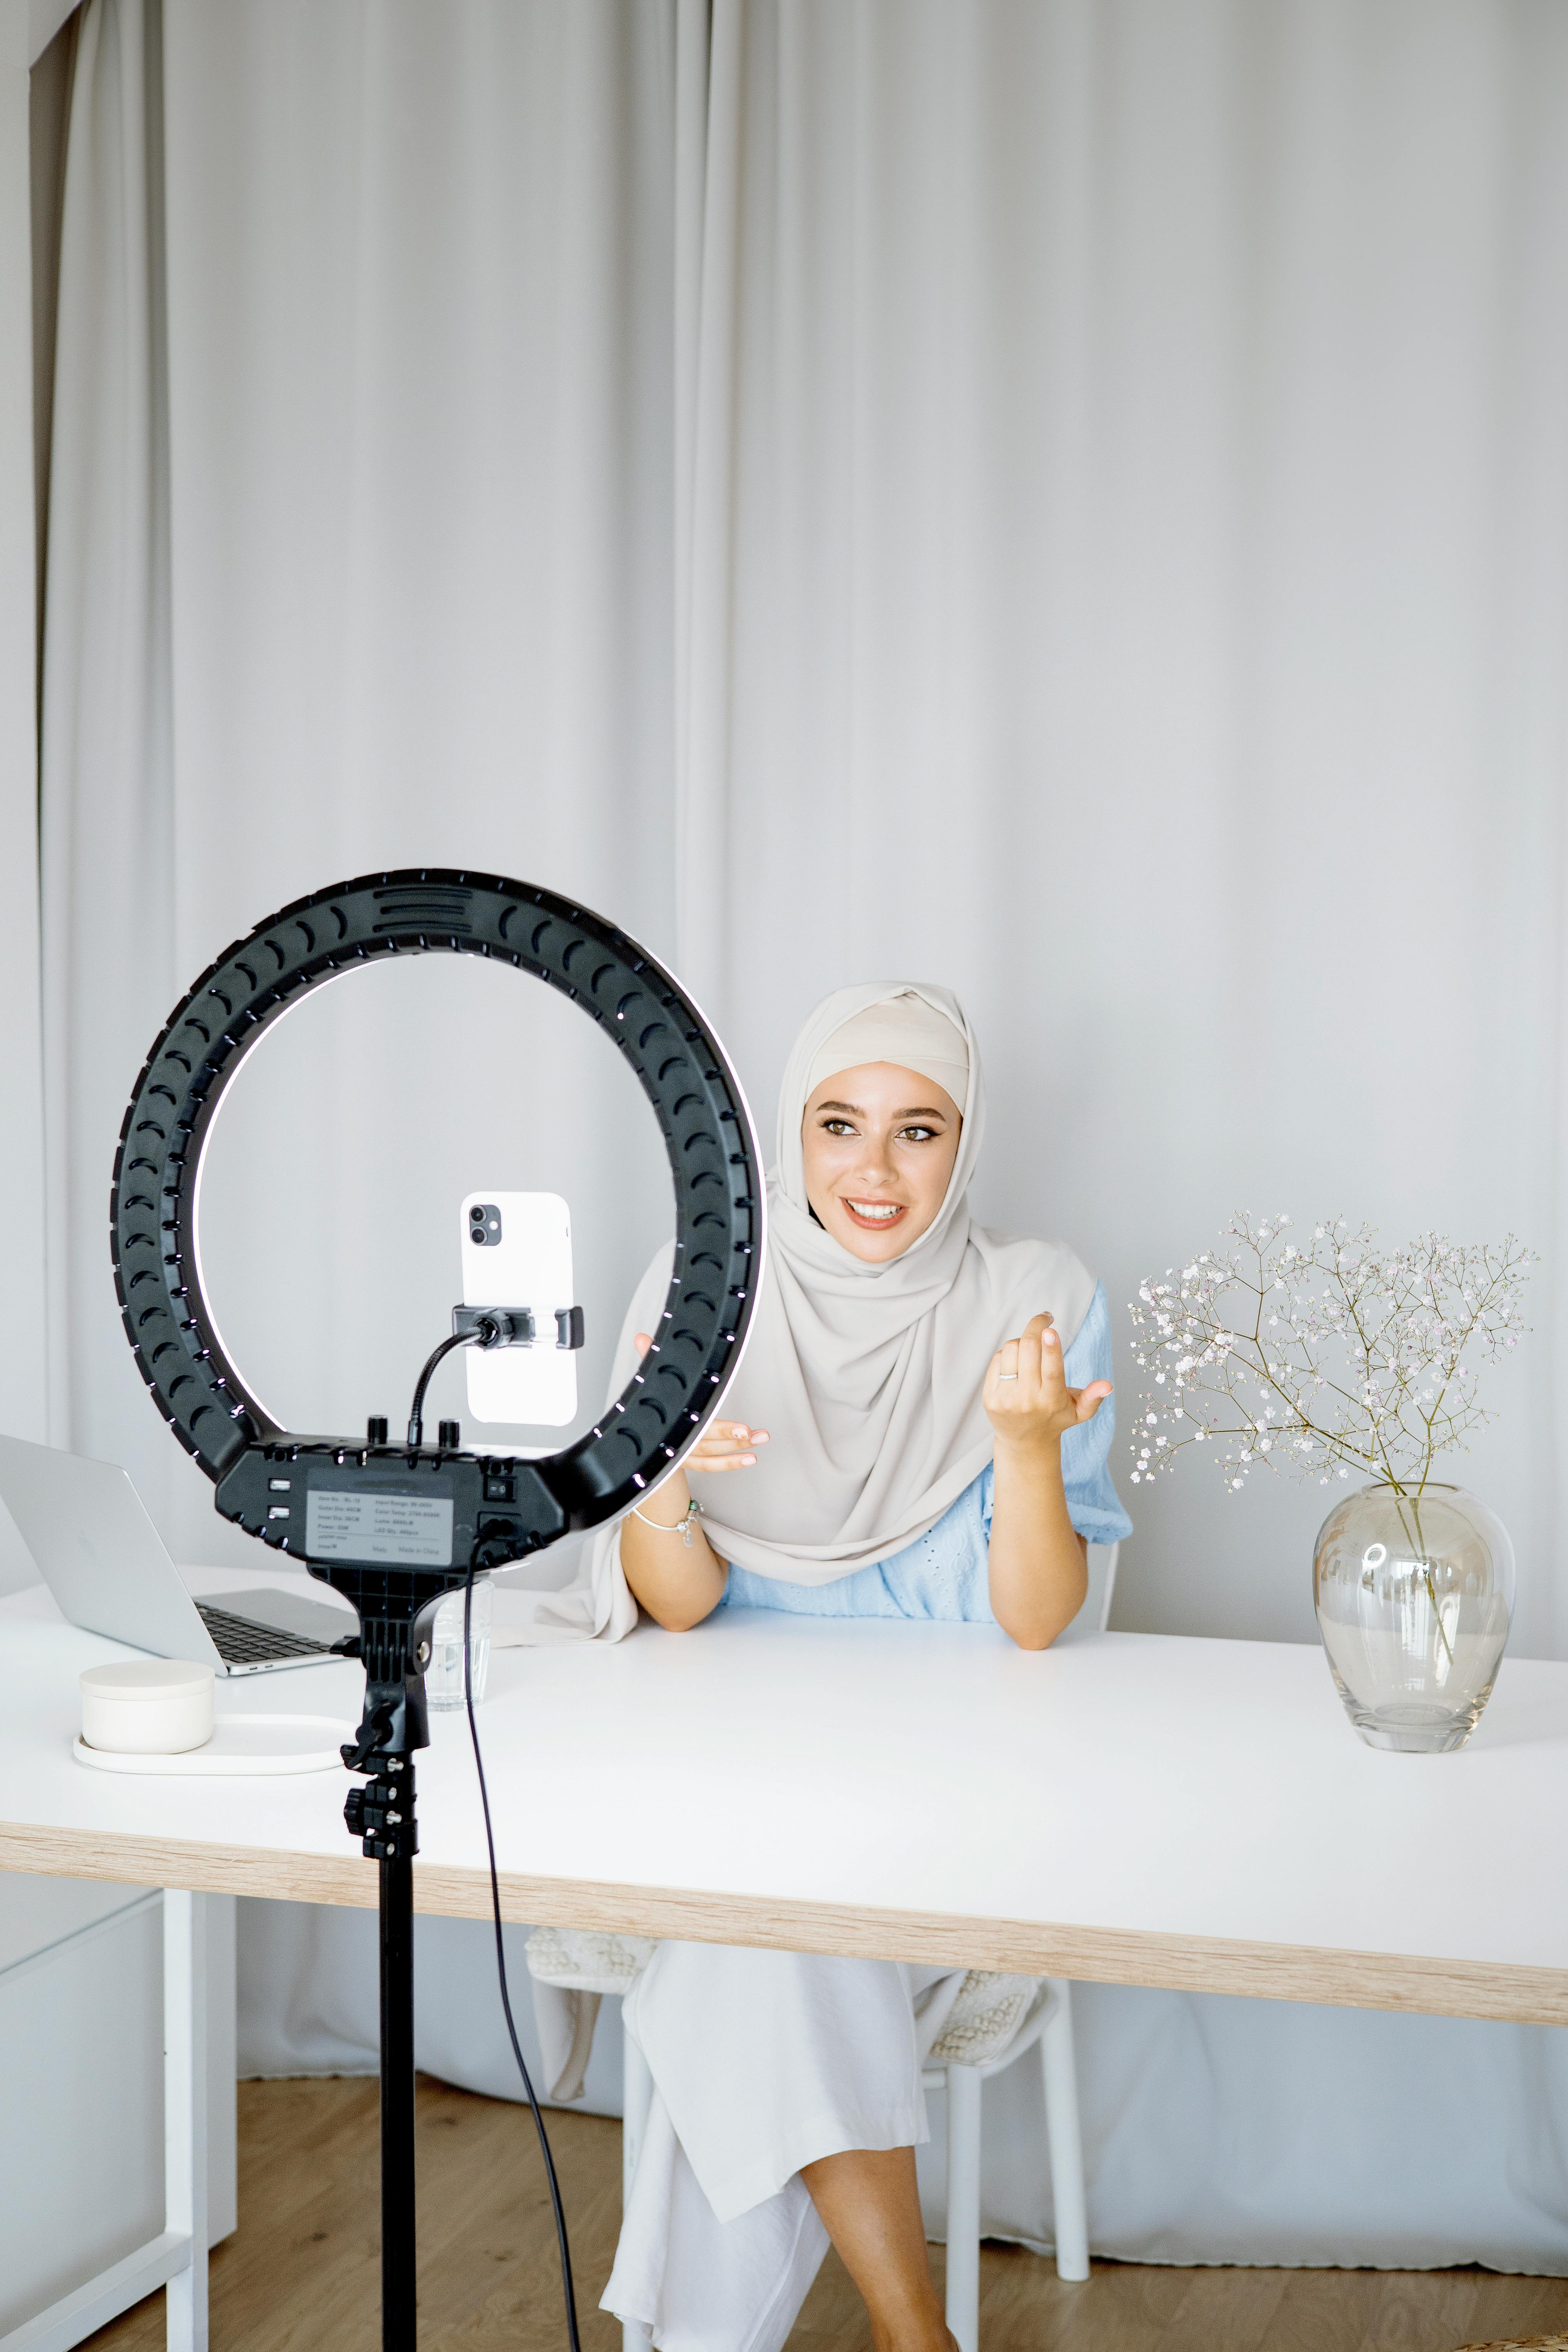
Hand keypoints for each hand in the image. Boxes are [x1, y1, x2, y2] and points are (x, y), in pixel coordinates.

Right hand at [634, 1334, 767, 1472]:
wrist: (639, 1439)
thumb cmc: (651, 1407)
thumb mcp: (650, 1383)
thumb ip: (649, 1358)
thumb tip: (641, 1337)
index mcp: (669, 1423)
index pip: (696, 1424)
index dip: (721, 1428)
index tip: (744, 1428)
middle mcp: (676, 1443)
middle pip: (705, 1443)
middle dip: (731, 1439)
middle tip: (754, 1434)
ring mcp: (683, 1455)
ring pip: (711, 1455)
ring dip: (738, 1449)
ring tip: (761, 1438)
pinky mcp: (689, 1461)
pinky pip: (710, 1466)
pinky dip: (730, 1463)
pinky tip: (750, 1456)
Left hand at [984, 1312, 1110, 1453]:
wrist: (1024, 1442)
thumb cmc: (1055, 1418)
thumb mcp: (1079, 1412)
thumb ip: (1093, 1397)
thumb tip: (1108, 1385)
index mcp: (1052, 1400)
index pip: (1052, 1371)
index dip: (1051, 1349)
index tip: (1050, 1329)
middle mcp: (1028, 1400)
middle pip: (1029, 1350)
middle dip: (1036, 1327)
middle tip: (1045, 1318)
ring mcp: (1006, 1398)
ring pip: (1011, 1349)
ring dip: (1022, 1341)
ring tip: (1031, 1349)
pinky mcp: (990, 1397)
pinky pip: (997, 1359)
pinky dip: (1007, 1354)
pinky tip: (1016, 1363)